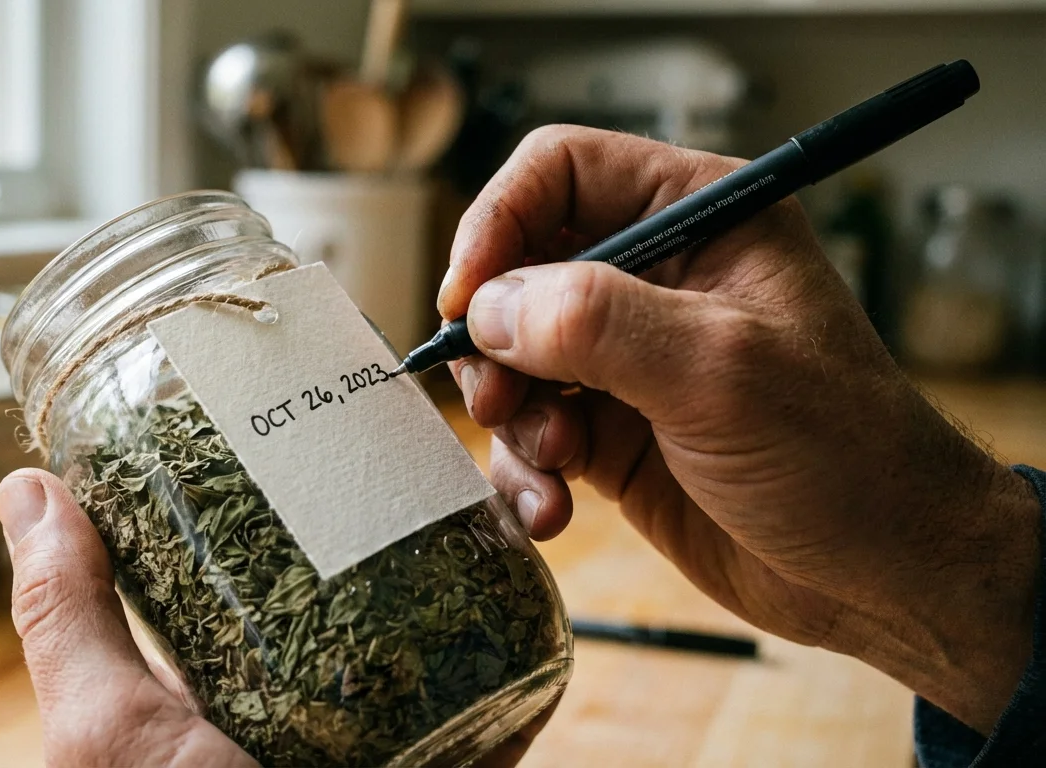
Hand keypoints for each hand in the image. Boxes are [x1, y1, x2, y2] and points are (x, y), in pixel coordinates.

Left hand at [0, 469, 553, 767]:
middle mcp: (314, 692)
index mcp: (228, 675)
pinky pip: (504, 680)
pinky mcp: (458, 753)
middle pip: (357, 572)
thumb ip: (66, 617)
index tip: (291, 401)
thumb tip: (22, 486)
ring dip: (467, 542)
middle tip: (405, 422)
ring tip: (477, 465)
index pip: (251, 555)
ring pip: (439, 611)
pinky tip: (526, 541)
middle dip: (388, 499)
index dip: (271, 480)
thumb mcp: (104, 732)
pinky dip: (521, 615)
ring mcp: (392, 725)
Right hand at [441, 126, 1040, 733]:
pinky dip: (526, 469)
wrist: (882, 572)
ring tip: (553, 462)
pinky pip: (531, 430)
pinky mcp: (613, 430)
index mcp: (701, 217)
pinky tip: (552, 510)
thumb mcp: (719, 371)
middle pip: (520, 268)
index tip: (466, 298)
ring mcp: (631, 357)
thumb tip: (487, 307)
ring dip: (511, 413)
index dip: (499, 222)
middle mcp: (658, 277)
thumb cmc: (842, 453)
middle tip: (496, 395)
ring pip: (513, 356)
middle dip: (495, 338)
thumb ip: (595, 324)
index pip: (562, 172)